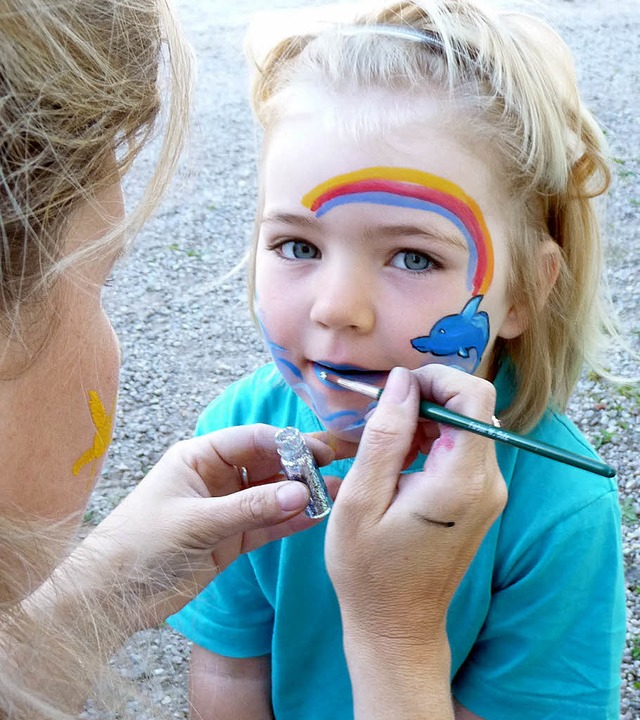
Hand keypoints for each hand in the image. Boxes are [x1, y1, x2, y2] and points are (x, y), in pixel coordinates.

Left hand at [75, 423, 339, 623]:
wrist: (112, 597)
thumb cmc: (141, 544)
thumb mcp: (196, 522)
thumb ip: (250, 507)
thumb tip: (301, 492)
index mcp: (199, 458)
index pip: (250, 440)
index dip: (286, 443)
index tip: (318, 452)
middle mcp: (216, 478)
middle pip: (265, 465)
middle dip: (297, 467)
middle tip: (333, 471)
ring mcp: (226, 509)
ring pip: (270, 495)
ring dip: (298, 495)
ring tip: (333, 495)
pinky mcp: (231, 539)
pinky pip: (266, 524)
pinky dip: (288, 522)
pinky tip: (314, 518)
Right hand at [326, 365, 506, 646]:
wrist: (397, 625)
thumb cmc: (369, 570)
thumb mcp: (361, 499)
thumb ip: (385, 434)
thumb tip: (402, 381)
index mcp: (460, 481)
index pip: (473, 396)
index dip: (436, 379)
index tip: (396, 391)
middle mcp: (487, 483)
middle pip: (472, 407)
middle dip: (425, 400)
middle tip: (381, 421)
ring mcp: (489, 493)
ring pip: (467, 425)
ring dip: (426, 421)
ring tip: (386, 447)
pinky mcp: (482, 499)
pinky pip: (464, 449)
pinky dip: (433, 441)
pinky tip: (401, 463)